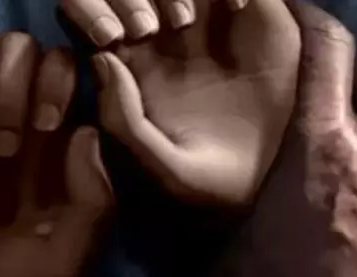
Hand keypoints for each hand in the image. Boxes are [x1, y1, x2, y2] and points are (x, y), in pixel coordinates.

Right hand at [0, 38, 113, 276]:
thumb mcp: (65, 261)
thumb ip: (95, 204)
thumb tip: (85, 132)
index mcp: (50, 149)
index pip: (64, 73)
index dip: (60, 82)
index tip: (48, 125)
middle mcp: (6, 126)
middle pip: (18, 53)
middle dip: (16, 84)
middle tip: (7, 144)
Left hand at [60, 0, 300, 205]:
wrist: (268, 180)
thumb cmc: (207, 181)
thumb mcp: (163, 167)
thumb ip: (124, 121)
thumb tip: (100, 58)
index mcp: (128, 70)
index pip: (88, 15)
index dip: (88, 13)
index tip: (111, 40)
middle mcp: (162, 37)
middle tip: (148, 30)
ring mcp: (205, 20)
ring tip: (186, 22)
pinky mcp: (253, 13)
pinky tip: (240, 9)